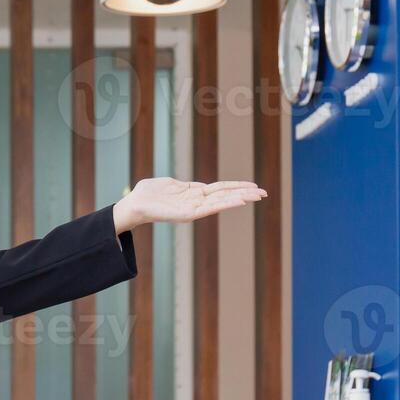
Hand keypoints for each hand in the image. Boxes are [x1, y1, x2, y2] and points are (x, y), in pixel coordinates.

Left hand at [113, 178, 266, 230]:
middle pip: (225, 195)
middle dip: (245, 194)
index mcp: (194, 193)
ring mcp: (194, 208)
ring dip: (240, 198)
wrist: (134, 204)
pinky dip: (226, 204)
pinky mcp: (189, 214)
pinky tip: (239, 201)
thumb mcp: (169, 184)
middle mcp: (197, 202)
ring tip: (257, 196)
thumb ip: (182, 185)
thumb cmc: (148, 194)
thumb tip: (189, 185)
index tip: (253, 185)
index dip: (236, 187)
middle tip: (264, 193)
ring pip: (222, 201)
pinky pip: (210, 208)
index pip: (220, 189)